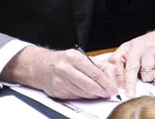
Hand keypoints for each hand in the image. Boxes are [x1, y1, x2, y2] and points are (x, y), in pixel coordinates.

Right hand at [0, 45, 116, 99]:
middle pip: (89, 84)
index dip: (106, 83)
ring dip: (94, 95)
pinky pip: (75, 96)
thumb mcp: (80, 57)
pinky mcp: (57, 91)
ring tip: (101, 94)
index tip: (113, 88)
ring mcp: (60, 81)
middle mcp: (66, 69)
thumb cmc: (64, 61)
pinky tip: (90, 94)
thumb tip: (111, 77)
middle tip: (109, 93)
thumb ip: (97, 65)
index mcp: (74, 57)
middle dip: (102, 91)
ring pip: (83, 92)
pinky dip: (85, 97)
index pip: (95, 73)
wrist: (41, 66)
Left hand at [102, 22, 154, 97]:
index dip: (116, 76)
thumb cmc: (151, 44)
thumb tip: (110, 77)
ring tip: (151, 70)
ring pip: (147, 72)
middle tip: (130, 94)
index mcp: (127, 47)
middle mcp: (137, 46)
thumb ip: (123, 62)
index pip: (116, 62)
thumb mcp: (133, 50)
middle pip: (131, 68)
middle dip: (130, 84)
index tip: (117, 87)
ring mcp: (150, 48)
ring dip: (149, 77)